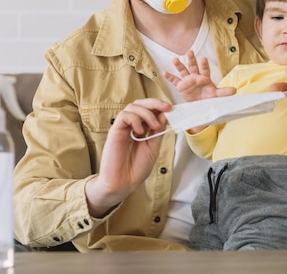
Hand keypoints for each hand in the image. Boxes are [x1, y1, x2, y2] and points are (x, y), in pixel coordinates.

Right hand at [85, 98, 170, 216]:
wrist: (123, 184)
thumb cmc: (136, 168)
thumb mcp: (153, 147)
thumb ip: (158, 131)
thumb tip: (164, 115)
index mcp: (142, 129)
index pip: (149, 110)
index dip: (160, 107)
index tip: (172, 109)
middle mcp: (131, 126)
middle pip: (140, 104)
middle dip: (155, 103)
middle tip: (167, 108)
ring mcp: (123, 128)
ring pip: (132, 107)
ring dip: (147, 113)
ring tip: (154, 127)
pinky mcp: (114, 131)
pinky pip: (124, 116)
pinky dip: (135, 119)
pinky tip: (140, 131)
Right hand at [163, 50, 235, 101]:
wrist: (201, 107)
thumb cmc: (209, 98)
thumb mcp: (217, 96)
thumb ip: (224, 92)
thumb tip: (235, 90)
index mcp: (205, 78)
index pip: (205, 70)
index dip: (204, 65)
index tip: (203, 59)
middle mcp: (195, 77)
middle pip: (193, 67)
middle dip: (191, 60)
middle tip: (190, 52)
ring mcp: (187, 81)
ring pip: (183, 71)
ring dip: (179, 65)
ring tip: (175, 59)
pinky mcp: (181, 86)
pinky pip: (175, 81)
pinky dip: (170, 77)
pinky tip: (165, 72)